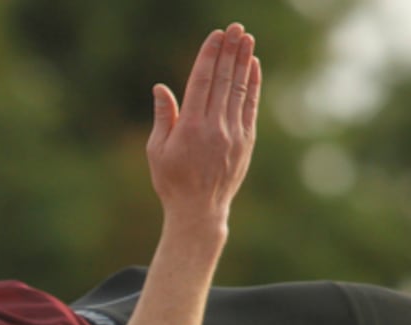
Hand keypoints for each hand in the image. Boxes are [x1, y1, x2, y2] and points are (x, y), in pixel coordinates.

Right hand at [145, 24, 260, 229]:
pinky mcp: (246, 142)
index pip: (201, 81)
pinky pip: (250, 107)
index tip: (216, 35)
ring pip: (239, 89)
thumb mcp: (157, 151)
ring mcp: (233, 134)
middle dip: (230, 51)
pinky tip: (253, 67)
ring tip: (246, 39)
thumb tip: (161, 88)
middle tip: (236, 27)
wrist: (199, 212)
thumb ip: (163, 117)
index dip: (209, 55)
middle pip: (223, 80)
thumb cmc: (172, 182)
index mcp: (189, 127)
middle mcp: (214, 127)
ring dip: (244, 62)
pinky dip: (252, 85)